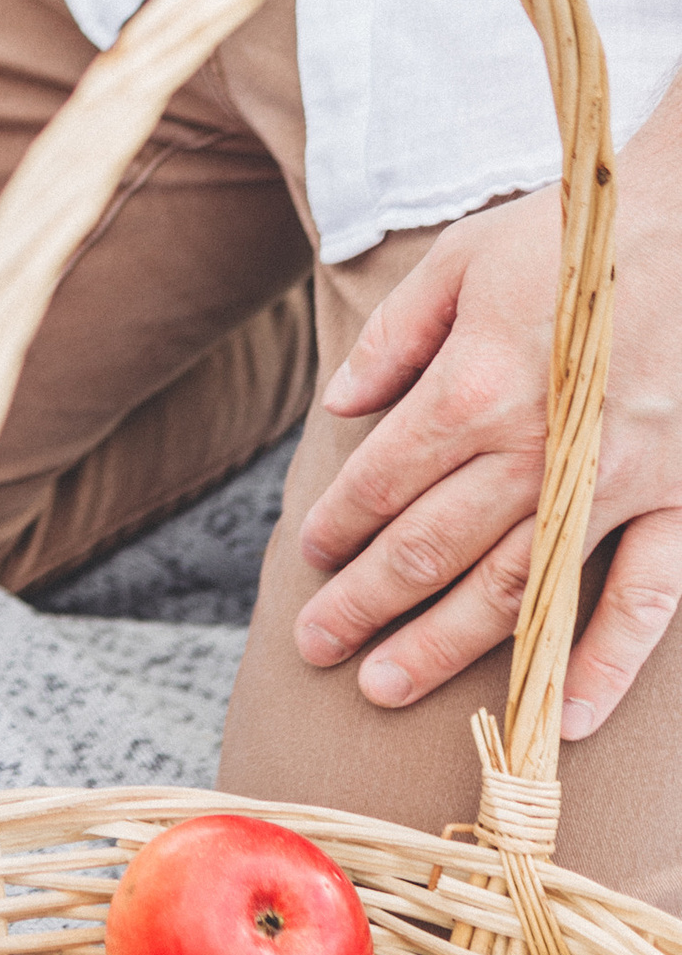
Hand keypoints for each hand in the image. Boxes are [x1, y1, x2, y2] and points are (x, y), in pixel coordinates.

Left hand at [292, 92, 681, 738]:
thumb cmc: (574, 238)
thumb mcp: (462, 258)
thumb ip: (396, 337)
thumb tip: (340, 402)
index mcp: (472, 388)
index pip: (382, 479)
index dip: (339, 524)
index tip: (309, 554)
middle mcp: (534, 451)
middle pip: (430, 548)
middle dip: (364, 603)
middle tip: (316, 646)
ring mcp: (610, 486)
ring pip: (514, 591)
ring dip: (444, 645)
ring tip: (386, 686)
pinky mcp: (677, 501)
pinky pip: (643, 601)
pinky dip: (606, 665)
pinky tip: (562, 716)